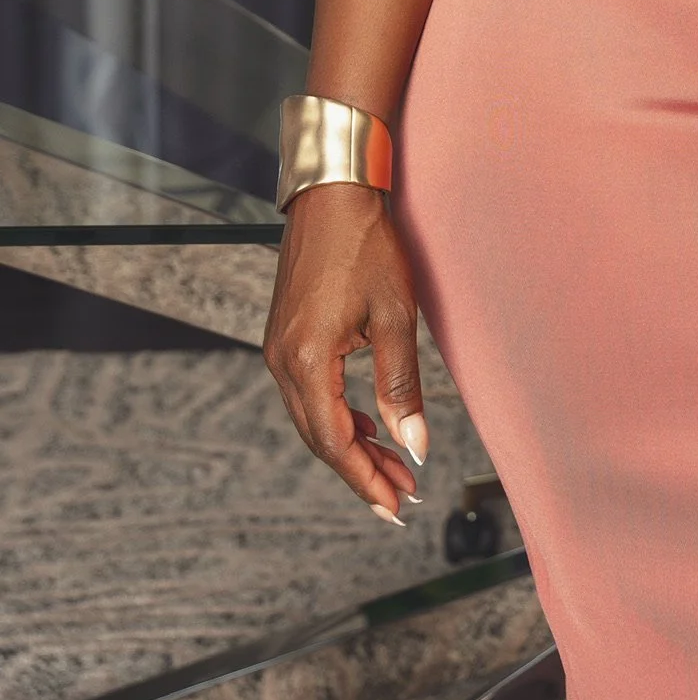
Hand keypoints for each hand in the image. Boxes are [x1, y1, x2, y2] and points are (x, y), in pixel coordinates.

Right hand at [263, 182, 427, 522]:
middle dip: (362, 470)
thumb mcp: (396, 315)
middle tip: (402, 495)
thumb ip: (401, 385)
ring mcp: (279, 347)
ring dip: (351, 445)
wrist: (334, 191)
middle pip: (320, 438)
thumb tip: (415, 445)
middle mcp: (283, 361)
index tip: (396, 507)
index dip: (366, 479)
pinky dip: (338, 415)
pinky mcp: (286, 335)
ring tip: (393, 466)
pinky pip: (308, 392)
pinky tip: (367, 424)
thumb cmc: (368, 245)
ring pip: (313, 418)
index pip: (335, 442)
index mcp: (307, 361)